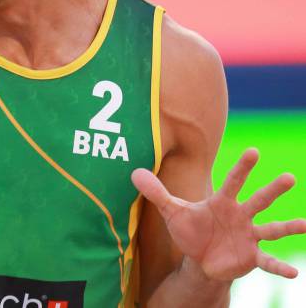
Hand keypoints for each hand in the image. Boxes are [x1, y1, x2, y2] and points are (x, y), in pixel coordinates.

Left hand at [132, 148, 305, 280]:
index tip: (254, 150)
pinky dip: (279, 266)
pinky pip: (267, 261)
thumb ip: (156, 192)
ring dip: (289, 226)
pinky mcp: (251, 256)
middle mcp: (240, 215)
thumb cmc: (190, 230)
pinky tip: (294, 272)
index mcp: (222, 202)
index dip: (242, 167)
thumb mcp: (171, 211)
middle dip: (273, 189)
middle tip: (289, 176)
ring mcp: (249, 235)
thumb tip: (133, 172)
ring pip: (272, 228)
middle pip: (258, 199)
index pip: (233, 181)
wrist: (199, 259)